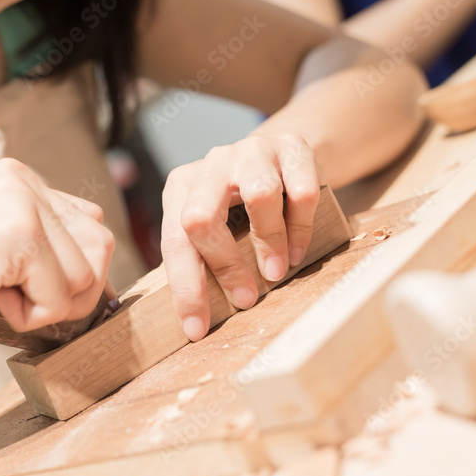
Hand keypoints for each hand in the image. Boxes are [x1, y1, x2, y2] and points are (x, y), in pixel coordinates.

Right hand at [0, 158, 114, 334]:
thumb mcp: (2, 260)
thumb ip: (49, 261)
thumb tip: (103, 294)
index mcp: (23, 183)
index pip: (91, 228)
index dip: (74, 271)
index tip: (30, 289)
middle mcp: (28, 183)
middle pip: (101, 248)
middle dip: (70, 291)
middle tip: (13, 296)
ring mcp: (25, 202)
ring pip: (86, 277)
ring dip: (44, 305)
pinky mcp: (21, 232)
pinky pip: (59, 297)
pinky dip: (27, 315)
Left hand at [161, 134, 320, 341]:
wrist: (285, 154)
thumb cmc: (243, 204)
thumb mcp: (216, 224)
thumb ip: (205, 256)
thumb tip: (201, 319)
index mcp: (182, 186)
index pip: (174, 241)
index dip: (185, 288)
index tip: (197, 329)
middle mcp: (212, 164)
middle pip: (201, 217)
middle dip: (224, 266)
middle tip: (246, 300)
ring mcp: (252, 151)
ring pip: (259, 196)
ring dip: (270, 242)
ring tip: (278, 271)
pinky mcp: (292, 146)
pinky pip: (301, 192)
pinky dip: (301, 228)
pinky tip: (298, 249)